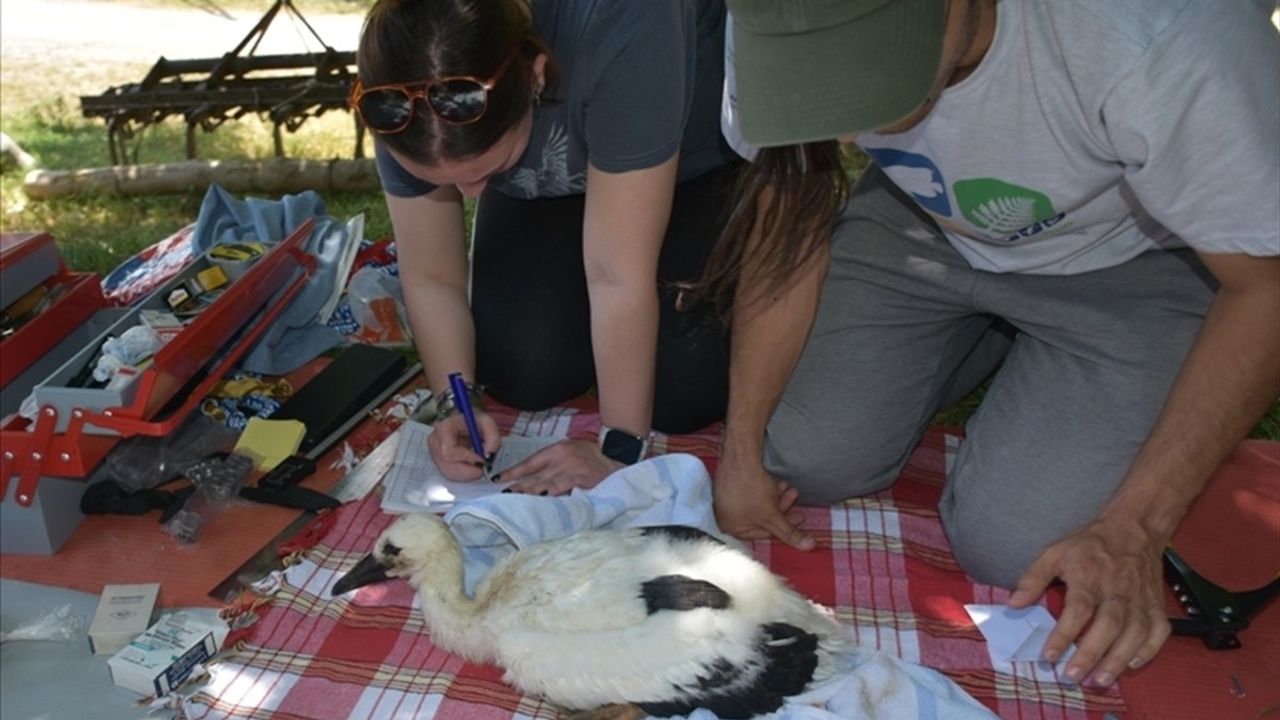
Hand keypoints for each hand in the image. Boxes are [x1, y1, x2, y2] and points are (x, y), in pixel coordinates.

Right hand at [426, 410, 500, 481]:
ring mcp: (435, 453)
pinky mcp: (438, 462)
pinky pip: (450, 475)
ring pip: (449, 473)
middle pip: (448, 466)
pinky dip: (464, 475)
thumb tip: (489, 454)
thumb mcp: (487, 422)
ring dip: (467, 474)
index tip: (481, 459)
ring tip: (477, 464)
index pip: (449, 451)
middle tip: (482, 466)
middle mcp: (435, 442)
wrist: (466, 423)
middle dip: (469, 470)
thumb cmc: (473, 421)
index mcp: (444, 428)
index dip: (467, 458)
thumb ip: (492, 436)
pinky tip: (471, 466)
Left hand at [498, 439, 621, 494]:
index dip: (514, 471)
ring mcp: (570, 468)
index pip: (530, 462)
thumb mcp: (570, 452)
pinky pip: (561, 487)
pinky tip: (538, 499)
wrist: (615, 457)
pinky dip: (548, 493)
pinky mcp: (580, 478)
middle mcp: (561, 457)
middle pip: (534, 475)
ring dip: (528, 492)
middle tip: (502, 495)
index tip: (499, 479)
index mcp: (556, 449)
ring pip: (544, 482)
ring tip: (514, 499)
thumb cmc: (591, 456)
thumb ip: (553, 462)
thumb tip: (532, 476)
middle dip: (517, 486)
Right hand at [713, 453, 813, 550]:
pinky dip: (767, 491)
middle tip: (795, 499)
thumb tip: (808, 547)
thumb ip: (789, 533)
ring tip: (790, 489)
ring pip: (760, 505)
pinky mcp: (733, 486)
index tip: (800, 517)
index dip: (785, 527)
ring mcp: (728, 501)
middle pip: (762, 519)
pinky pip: (754, 493)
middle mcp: (727, 517)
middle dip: (782, 509)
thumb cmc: (750, 489)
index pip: (764, 533)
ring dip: (777, 498)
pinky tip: (779, 484)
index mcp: (732, 529)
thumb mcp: (773, 516)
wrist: (740, 458)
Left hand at [1009, 516, 1170, 687]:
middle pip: (1108, 624)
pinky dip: (1149, 650)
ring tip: (1100, 680)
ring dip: (1118, 659)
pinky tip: (1133, 664)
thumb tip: (1014, 603)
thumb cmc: (1091, 544)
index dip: (1064, 633)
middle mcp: (1117, 589)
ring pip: (1134, 632)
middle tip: (1074, 676)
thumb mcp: (1055, 552)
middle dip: (1091, 653)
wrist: (1134, 528)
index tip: (1050, 655)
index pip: (1078, 608)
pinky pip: (1158, 631)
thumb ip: (1033, 578)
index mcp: (1090, 575)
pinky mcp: (1156, 604)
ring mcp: (1140, 598)